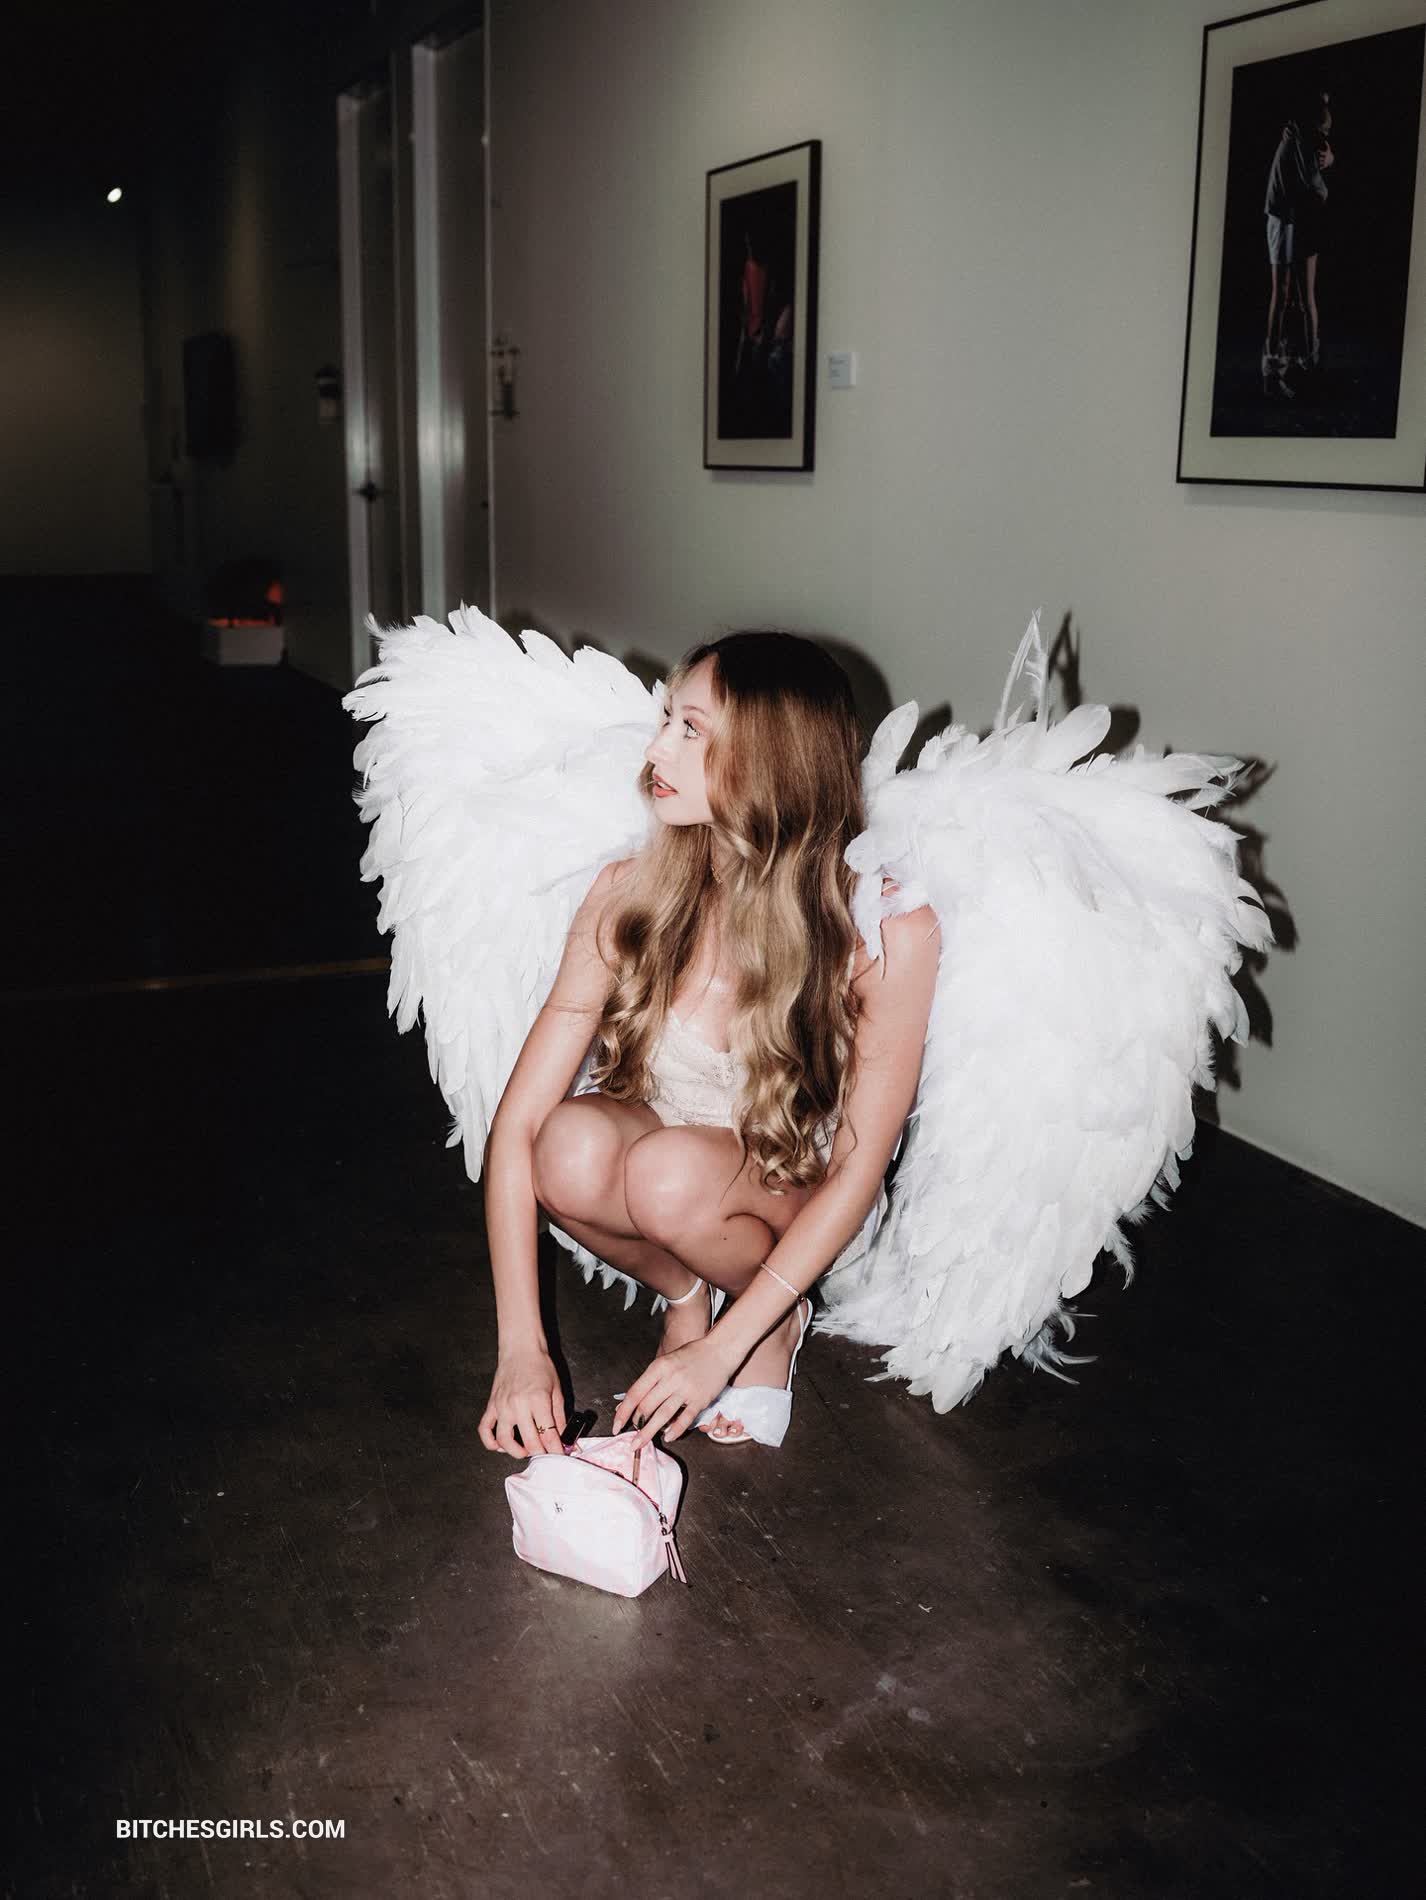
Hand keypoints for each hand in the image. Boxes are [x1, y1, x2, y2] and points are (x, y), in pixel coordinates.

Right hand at [478, 1348, 566, 1457]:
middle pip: (529, 1441)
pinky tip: (501, 1446)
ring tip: (525, 1451)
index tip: (560, 1455)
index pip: (548, 1434)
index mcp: (538, 1400)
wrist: (521, 1349)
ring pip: (504, 1441)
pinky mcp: (491, 1405)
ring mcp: (502, 1406)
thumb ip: (559, 1417)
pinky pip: (485, 1430)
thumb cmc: (540, 1366)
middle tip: (545, 1454)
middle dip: (540, 1453)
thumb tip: (563, 1438)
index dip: (556, 1449)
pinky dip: (490, 1442)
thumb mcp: (556, 1390)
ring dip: (516, 1452)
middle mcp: (518, 1405)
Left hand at [611, 1335, 734, 1448]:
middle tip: (630, 1435)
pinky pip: (685, 1419)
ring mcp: (686, 1390)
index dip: (623, 1411)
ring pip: (662, 1416)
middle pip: (647, 1406)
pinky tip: (667, 1437)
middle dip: (636, 1424)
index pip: (635, 1393)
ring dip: (648, 1432)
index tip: (616, 1425)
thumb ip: (649, 1381)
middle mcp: (671, 1378)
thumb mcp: (666, 1361)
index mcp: (659, 1367)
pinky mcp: (700, 1400)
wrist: (720, 1350)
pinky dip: (675, 1430)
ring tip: (639, 1443)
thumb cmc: (691, 1355)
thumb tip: (628, 1402)